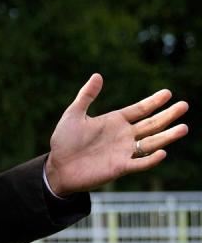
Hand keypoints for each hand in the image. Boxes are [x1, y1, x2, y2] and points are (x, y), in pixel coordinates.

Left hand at [45, 74, 188, 196]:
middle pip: (151, 124)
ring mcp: (124, 152)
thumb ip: (86, 96)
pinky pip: (139, 163)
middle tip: (184, 105)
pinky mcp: (120, 167)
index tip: (168, 92)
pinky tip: (162, 152)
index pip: (140, 109)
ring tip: (184, 127)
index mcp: (114, 121)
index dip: (154, 101)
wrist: (57, 166)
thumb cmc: (64, 141)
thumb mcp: (74, 114)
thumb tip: (97, 75)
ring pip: (151, 143)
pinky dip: (151, 159)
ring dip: (167, 136)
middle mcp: (123, 136)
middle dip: (168, 115)